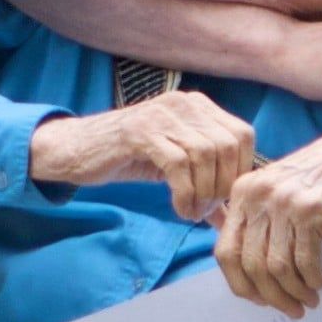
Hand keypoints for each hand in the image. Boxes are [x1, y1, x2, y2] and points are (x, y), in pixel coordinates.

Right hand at [28, 92, 254, 221]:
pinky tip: (180, 208)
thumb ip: (205, 185)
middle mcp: (184, 103)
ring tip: (192, 212)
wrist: (77, 150)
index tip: (226, 198)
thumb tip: (232, 217)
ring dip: (204, 193)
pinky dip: (186, 193)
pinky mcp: (141, 132)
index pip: (243, 135)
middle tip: (207, 211)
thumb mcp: (175, 167)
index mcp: (198, 105)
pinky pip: (179, 165)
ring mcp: (162, 114)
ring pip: (205, 155)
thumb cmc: (130, 157)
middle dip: (223, 186)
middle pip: (228, 146)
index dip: (240, 171)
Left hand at [213, 116, 321, 314]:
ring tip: (307, 301)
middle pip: (250, 264)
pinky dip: (311, 278)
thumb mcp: (278, 189)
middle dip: (269, 296)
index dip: (240, 283)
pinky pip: (304, 259)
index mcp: (242, 192)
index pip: (225, 250)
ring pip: (276, 267)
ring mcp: (284, 202)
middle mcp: (257, 195)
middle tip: (289, 309)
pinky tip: (319, 282)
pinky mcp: (311, 210)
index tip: (258, 299)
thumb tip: (248, 272)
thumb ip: (257, 219)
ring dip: (292, 292)